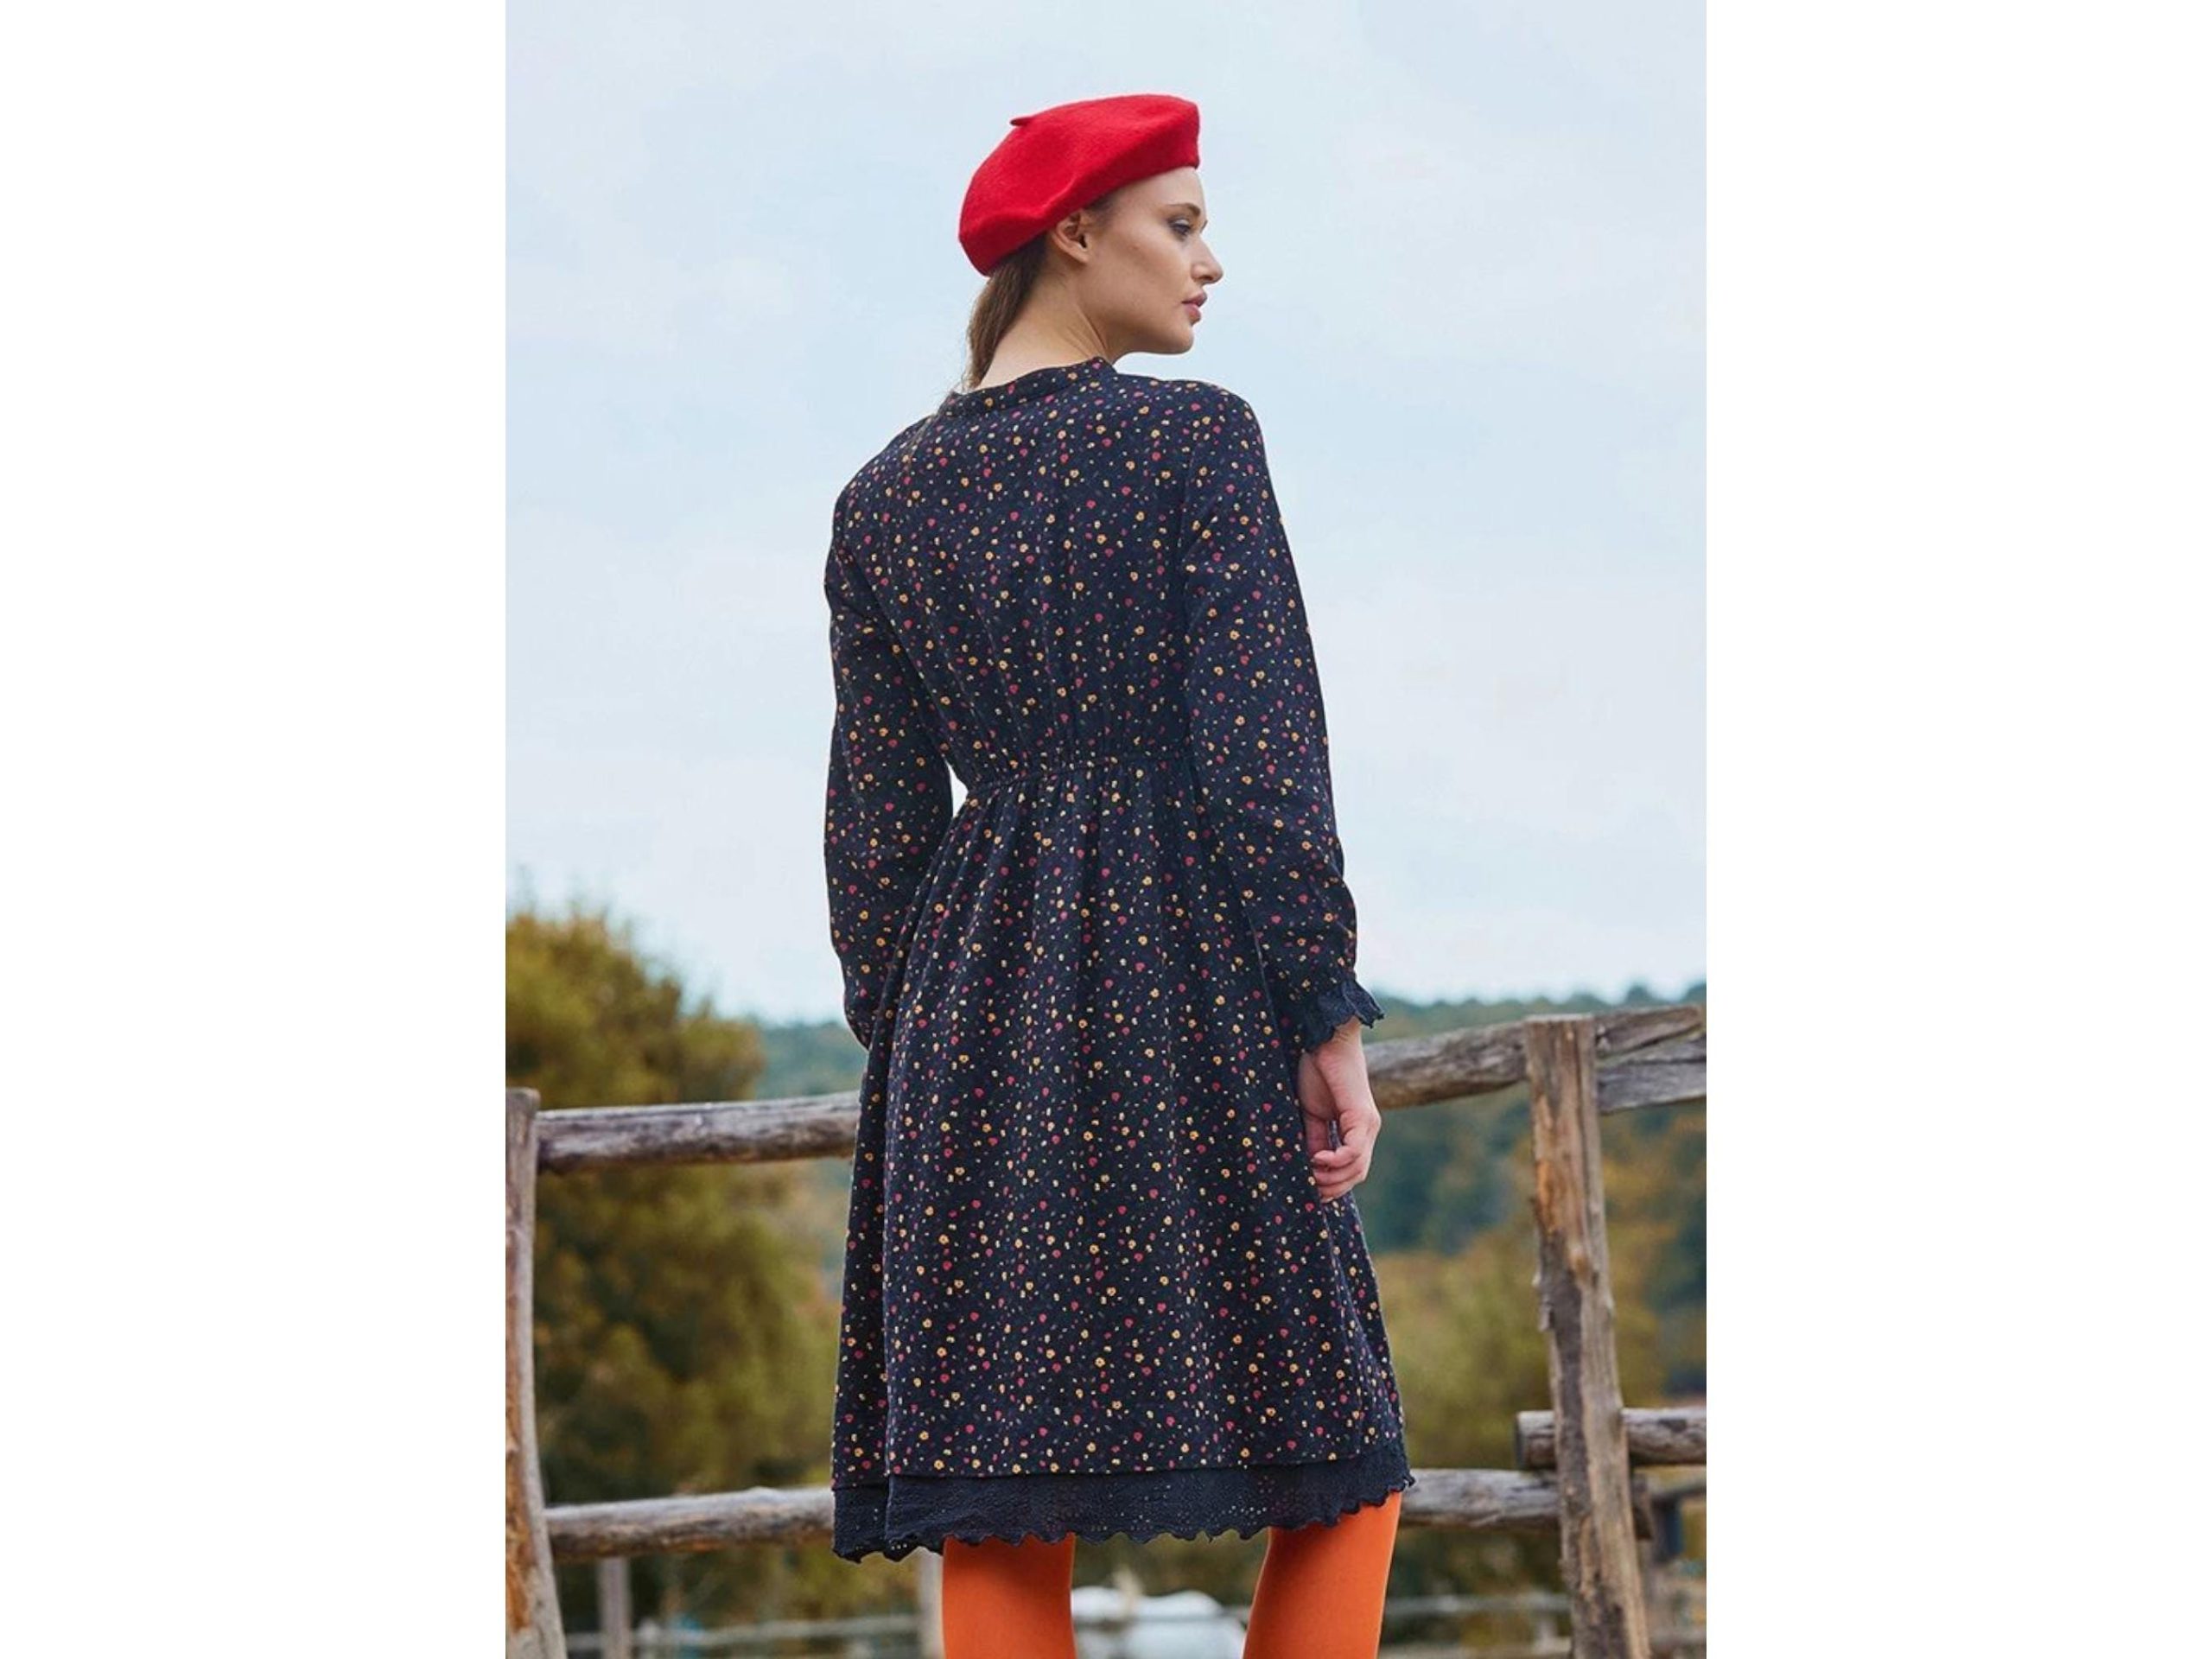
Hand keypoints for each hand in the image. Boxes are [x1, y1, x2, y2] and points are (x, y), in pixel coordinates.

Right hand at [1297, 1018, 1380, 1203]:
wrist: (1326, 1040)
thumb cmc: (1317, 1071)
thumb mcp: (1312, 1113)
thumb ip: (1315, 1139)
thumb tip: (1310, 1166)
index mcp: (1358, 1129)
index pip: (1353, 1169)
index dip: (1333, 1184)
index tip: (1310, 1190)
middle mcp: (1369, 1129)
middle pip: (1357, 1174)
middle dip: (1333, 1187)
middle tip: (1309, 1189)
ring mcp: (1368, 1124)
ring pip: (1357, 1167)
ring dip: (1332, 1178)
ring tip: (1310, 1174)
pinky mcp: (1362, 1116)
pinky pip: (1353, 1151)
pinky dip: (1335, 1161)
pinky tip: (1317, 1158)